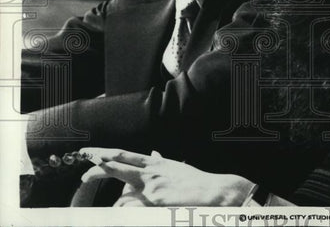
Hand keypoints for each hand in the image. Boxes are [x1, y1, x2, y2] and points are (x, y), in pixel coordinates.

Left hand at [80, 147, 254, 206]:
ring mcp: (153, 185)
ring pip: (122, 186)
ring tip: (99, 196)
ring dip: (112, 193)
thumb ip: (161, 162)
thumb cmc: (195, 181)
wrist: (213, 190)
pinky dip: (125, 209)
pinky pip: (133, 205)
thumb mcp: (175, 167)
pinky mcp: (156, 199)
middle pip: (118, 164)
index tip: (89, 152)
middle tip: (83, 172)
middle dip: (97, 166)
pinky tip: (120, 211)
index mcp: (154, 163)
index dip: (105, 153)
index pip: (124, 155)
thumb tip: (154, 154)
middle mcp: (151, 171)